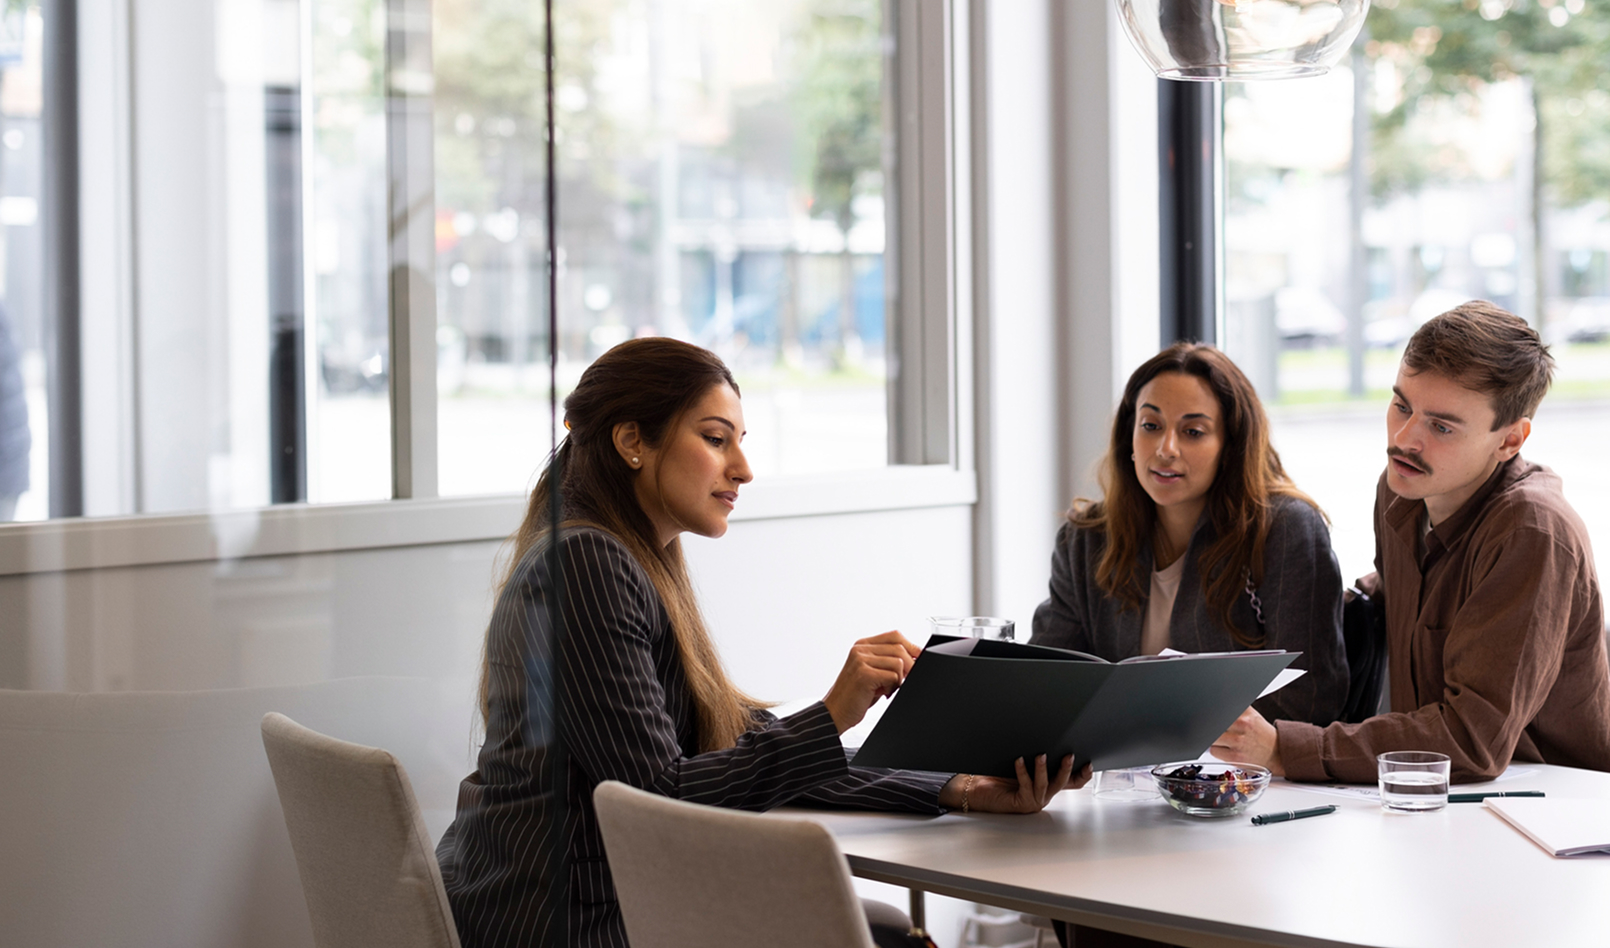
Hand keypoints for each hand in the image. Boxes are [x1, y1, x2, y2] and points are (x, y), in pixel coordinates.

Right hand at [822, 631, 922, 732]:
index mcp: (863, 645)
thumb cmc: (855, 695)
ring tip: (887, 689)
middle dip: (910, 666)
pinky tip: (882, 693)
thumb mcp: (872, 673)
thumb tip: (915, 658)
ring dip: (899, 679)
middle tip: (903, 681)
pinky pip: (893, 675)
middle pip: (900, 648)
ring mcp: (861, 660)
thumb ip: (888, 662)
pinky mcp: (864, 674)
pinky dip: (893, 687)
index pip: (895, 636)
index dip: (912, 647)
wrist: (835, 712)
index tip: (920, 658)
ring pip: (899, 662)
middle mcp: (860, 649)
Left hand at [938, 755, 1089, 813]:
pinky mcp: (1021, 803)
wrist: (977, 790)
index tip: (1089, 763)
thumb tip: (1045, 735)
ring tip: (1040, 755)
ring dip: (1043, 769)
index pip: (1071, 782)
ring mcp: (1034, 800)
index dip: (1082, 775)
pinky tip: (1019, 760)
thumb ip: (1035, 756)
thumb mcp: (1022, 762)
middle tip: (1068, 755)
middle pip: (1062, 783)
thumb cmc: (998, 775)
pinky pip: (1025, 785)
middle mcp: (1043, 795)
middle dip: (1067, 769)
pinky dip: (1022, 771)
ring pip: (1045, 785)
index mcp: (1047, 785)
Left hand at [1210, 707, 1283, 775]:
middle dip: (1208, 725)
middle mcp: (1243, 723)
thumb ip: (1232, 708)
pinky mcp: (1235, 756)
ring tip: (1223, 739)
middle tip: (1212, 728)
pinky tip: (1226, 749)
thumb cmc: (1260, 733)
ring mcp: (1238, 740)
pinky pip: (1213, 750)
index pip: (1219, 706)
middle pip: (1211, 721)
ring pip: (1209, 736)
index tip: (1204, 712)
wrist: (1277, 753)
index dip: (1207, 710)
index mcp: (1245, 711)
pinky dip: (1216, 750)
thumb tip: (1209, 704)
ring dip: (1212, 738)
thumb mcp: (1250, 714)